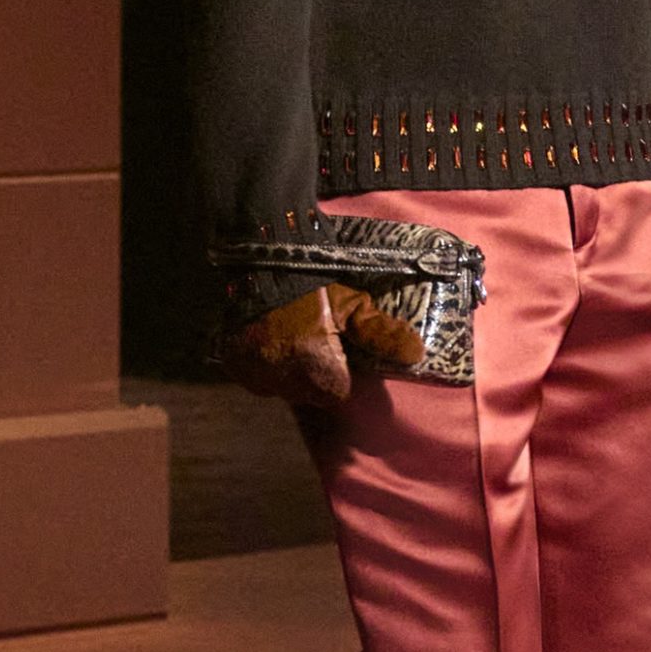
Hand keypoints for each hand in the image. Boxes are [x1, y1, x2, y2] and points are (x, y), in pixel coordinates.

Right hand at [219, 280, 424, 407]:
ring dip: (287, 371)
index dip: (340, 372)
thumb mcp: (350, 304)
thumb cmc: (312, 282)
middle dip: (314, 373)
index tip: (337, 349)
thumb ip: (380, 334)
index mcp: (316, 369)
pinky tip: (267, 339)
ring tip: (289, 336)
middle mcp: (284, 380)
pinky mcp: (233, 365)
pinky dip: (262, 364)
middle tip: (313, 338)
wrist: (257, 258)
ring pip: (281, 387)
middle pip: (309, 393)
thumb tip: (417, 354)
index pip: (337, 394)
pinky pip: (255, 377)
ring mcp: (255, 375)